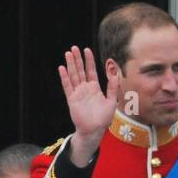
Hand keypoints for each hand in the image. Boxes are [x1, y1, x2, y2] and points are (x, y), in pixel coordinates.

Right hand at [58, 45, 118, 164]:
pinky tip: (61, 68)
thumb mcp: (111, 101)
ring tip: (67, 53)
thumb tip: (115, 74)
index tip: (87, 50)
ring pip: (73, 75)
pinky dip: (64, 77)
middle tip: (74, 48)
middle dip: (77, 59)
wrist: (94, 130)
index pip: (91, 70)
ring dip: (70, 65)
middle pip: (80, 70)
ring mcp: (77, 93)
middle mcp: (85, 88)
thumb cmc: (103, 118)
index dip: (89, 60)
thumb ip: (112, 88)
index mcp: (94, 88)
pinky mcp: (72, 99)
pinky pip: (67, 86)